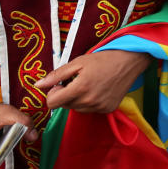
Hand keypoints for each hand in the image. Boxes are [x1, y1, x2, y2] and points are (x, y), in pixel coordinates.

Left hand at [35, 50, 151, 112]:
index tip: (60, 84)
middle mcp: (89, 101)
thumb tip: (38, 85)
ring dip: (77, 98)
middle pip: (64, 106)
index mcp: (80, 88)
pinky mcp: (107, 110)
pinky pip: (89, 109)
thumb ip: (57, 75)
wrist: (129, 61)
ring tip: (88, 84)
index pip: (52, 103)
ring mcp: (99, 107)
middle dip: (66, 94)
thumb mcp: (78, 62)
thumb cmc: (103, 59)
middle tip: (77, 80)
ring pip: (76, 108)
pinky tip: (97, 89)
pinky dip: (89, 101)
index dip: (53, 93)